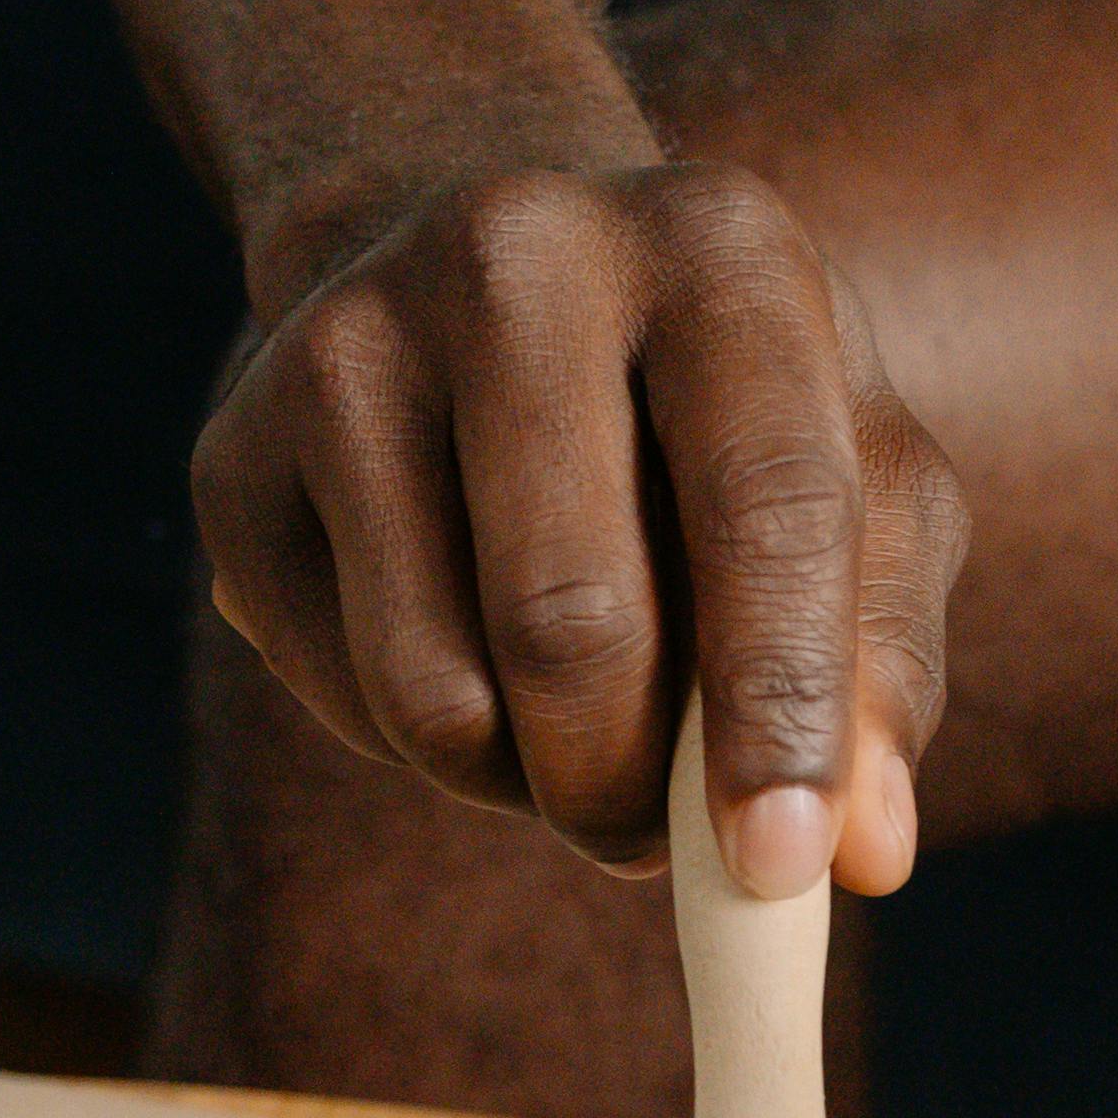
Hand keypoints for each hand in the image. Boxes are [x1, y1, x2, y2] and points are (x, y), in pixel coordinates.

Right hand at [194, 160, 964, 895]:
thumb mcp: (854, 481)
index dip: (781, 713)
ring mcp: (349, 345)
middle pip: (570, 625)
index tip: (783, 872)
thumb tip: (863, 851)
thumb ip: (882, 654)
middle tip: (658, 837)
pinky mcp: (235, 455)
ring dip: (524, 787)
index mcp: (716, 246)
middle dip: (625, 791)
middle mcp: (518, 258)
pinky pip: (341, 701)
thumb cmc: (717, 410)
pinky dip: (430, 751)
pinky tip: (473, 662)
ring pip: (436, 695)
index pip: (762, 509)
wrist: (492, 276)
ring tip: (575, 731)